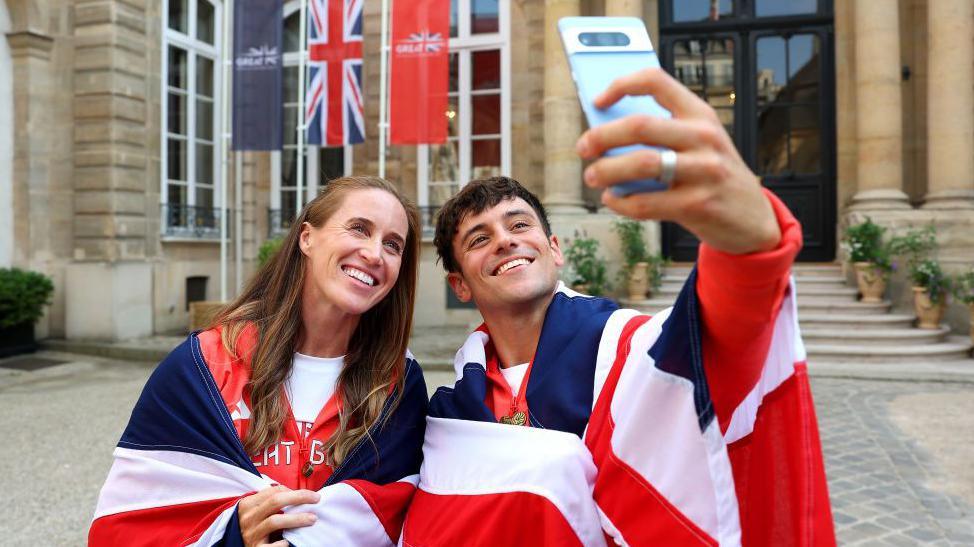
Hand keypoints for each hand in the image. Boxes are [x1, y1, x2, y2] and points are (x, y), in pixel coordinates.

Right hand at [238, 485, 319, 546]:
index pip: (273, 491)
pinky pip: (270, 546)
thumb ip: (271, 501)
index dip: (294, 491)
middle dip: (299, 498)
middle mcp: (249, 518)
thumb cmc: (254, 525)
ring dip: (297, 519)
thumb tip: (298, 494)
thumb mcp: (257, 510)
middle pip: (276, 501)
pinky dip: (281, 544)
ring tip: (312, 518)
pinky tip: (289, 542)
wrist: (236, 544)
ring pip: (275, 521)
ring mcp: (251, 533)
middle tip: (316, 499)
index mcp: (249, 504)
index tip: (309, 494)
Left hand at [575, 67, 780, 254]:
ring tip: (592, 176)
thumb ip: (662, 135)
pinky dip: (621, 202)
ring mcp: (704, 171)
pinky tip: (613, 199)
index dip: (620, 85)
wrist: (752, 218)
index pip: (656, 81)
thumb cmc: (712, 176)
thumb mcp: (698, 145)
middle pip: (639, 125)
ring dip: (606, 170)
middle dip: (601, 136)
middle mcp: (704, 137)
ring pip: (641, 163)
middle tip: (584, 147)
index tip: (598, 101)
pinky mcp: (698, 204)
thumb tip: (604, 133)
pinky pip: (646, 202)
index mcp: (700, 114)